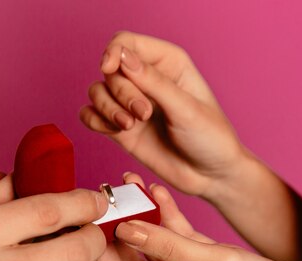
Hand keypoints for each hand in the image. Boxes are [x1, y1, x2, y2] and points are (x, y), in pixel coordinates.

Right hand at [80, 31, 247, 198]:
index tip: (109, 68)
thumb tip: (123, 56)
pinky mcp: (121, 128)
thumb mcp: (185, 108)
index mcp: (167, 63)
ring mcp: (131, 104)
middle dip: (121, 92)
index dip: (113, 52)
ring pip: (97, 91)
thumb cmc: (209, 138)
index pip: (127, 43)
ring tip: (129, 126)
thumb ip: (153, 82)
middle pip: (110, 70)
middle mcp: (146, 80)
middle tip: (143, 114)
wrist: (210, 176)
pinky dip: (95, 120)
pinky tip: (114, 130)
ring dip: (107, 108)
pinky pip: (91, 115)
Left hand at [98, 173, 301, 260]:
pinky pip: (179, 236)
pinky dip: (168, 215)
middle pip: (130, 257)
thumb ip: (167, 244)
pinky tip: (155, 190)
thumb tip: (123, 228)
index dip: (99, 248)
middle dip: (118, 226)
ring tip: (127, 181)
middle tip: (108, 192)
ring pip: (154, 241)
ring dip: (142, 214)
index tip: (93, 215)